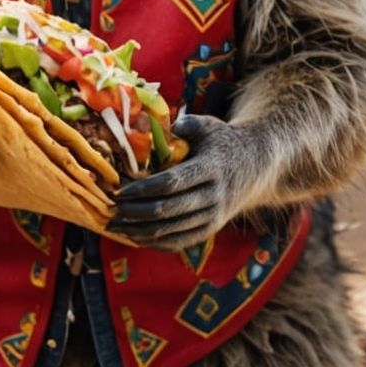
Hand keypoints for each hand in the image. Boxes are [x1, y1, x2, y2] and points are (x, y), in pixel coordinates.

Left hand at [107, 114, 260, 250]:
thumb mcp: (211, 126)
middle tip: (110, 209)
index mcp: (211, 169)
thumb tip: (169, 126)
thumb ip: (189, 124)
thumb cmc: (222, 142)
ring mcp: (213, 217)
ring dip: (140, 231)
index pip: (173, 183)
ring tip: (115, 226)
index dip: (144, 189)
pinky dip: (155, 243)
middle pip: (168, 210)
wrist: (254, 167)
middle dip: (135, 212)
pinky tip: (134, 237)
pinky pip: (179, 242)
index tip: (120, 190)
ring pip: (171, 231)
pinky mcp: (210, 230)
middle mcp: (213, 197)